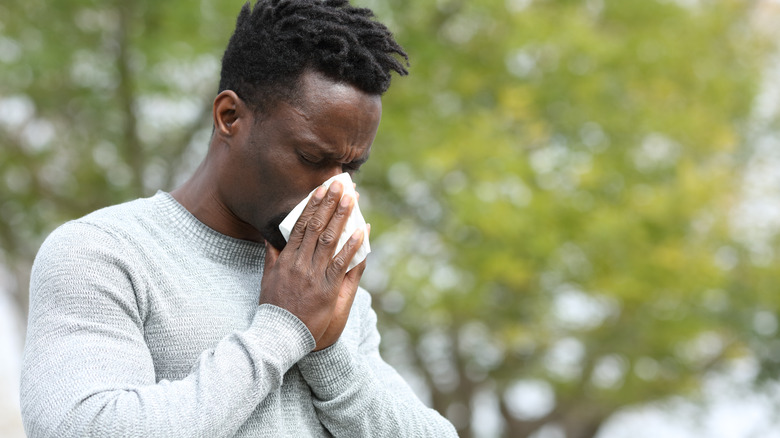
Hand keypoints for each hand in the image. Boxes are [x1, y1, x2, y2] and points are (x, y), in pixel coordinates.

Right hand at [260, 181, 366, 350]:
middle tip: (341, 185)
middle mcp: (299, 263)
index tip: (321, 189)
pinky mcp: (327, 289)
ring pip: (329, 240)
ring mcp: (313, 275)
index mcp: (286, 259)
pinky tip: (360, 231)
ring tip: (352, 199)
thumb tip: (270, 239)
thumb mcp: (267, 279)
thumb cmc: (274, 308)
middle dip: (330, 204)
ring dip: (342, 217)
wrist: (279, 334)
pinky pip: (341, 263)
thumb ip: (272, 257)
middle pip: (317, 227)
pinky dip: (351, 246)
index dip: (313, 206)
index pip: (301, 226)